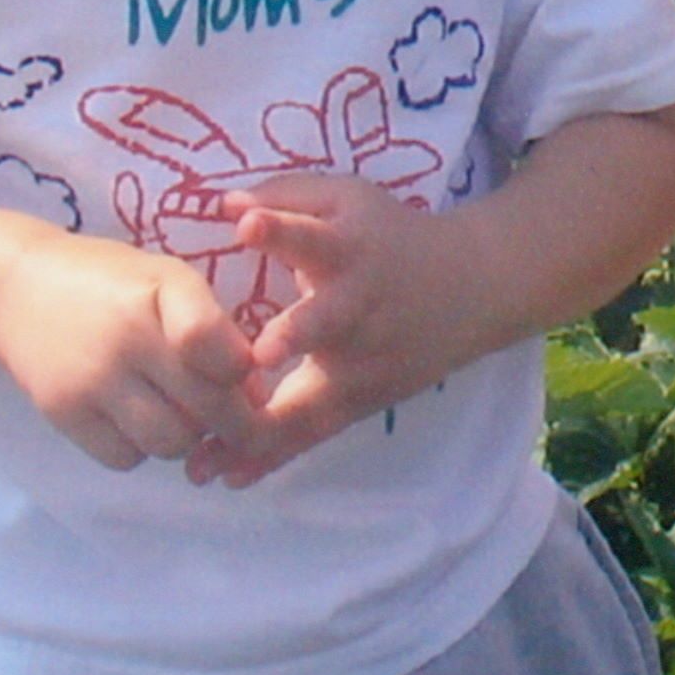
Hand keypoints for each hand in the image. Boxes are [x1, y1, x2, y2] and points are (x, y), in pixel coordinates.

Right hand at [0, 235, 263, 471]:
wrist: (15, 288)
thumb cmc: (109, 281)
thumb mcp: (166, 279)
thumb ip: (213, 328)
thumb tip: (256, 395)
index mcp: (161, 293)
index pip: (221, 354)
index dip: (245, 376)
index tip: (246, 380)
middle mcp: (126, 338)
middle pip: (206, 409)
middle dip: (235, 424)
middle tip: (236, 423)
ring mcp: (92, 380)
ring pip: (170, 443)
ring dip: (187, 438)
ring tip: (180, 415)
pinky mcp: (64, 413)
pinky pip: (125, 458)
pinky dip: (141, 450)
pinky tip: (137, 421)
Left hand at [186, 173, 485, 484]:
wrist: (471, 287)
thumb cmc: (388, 236)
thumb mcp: (348, 198)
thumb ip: (286, 196)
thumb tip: (221, 203)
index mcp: (349, 251)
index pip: (314, 237)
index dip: (282, 231)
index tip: (245, 227)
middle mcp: (357, 308)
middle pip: (326, 324)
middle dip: (295, 336)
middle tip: (257, 358)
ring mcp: (363, 363)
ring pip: (310, 400)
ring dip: (258, 431)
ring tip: (202, 460)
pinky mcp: (364, 400)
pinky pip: (314, 434)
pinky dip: (273, 457)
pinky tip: (230, 478)